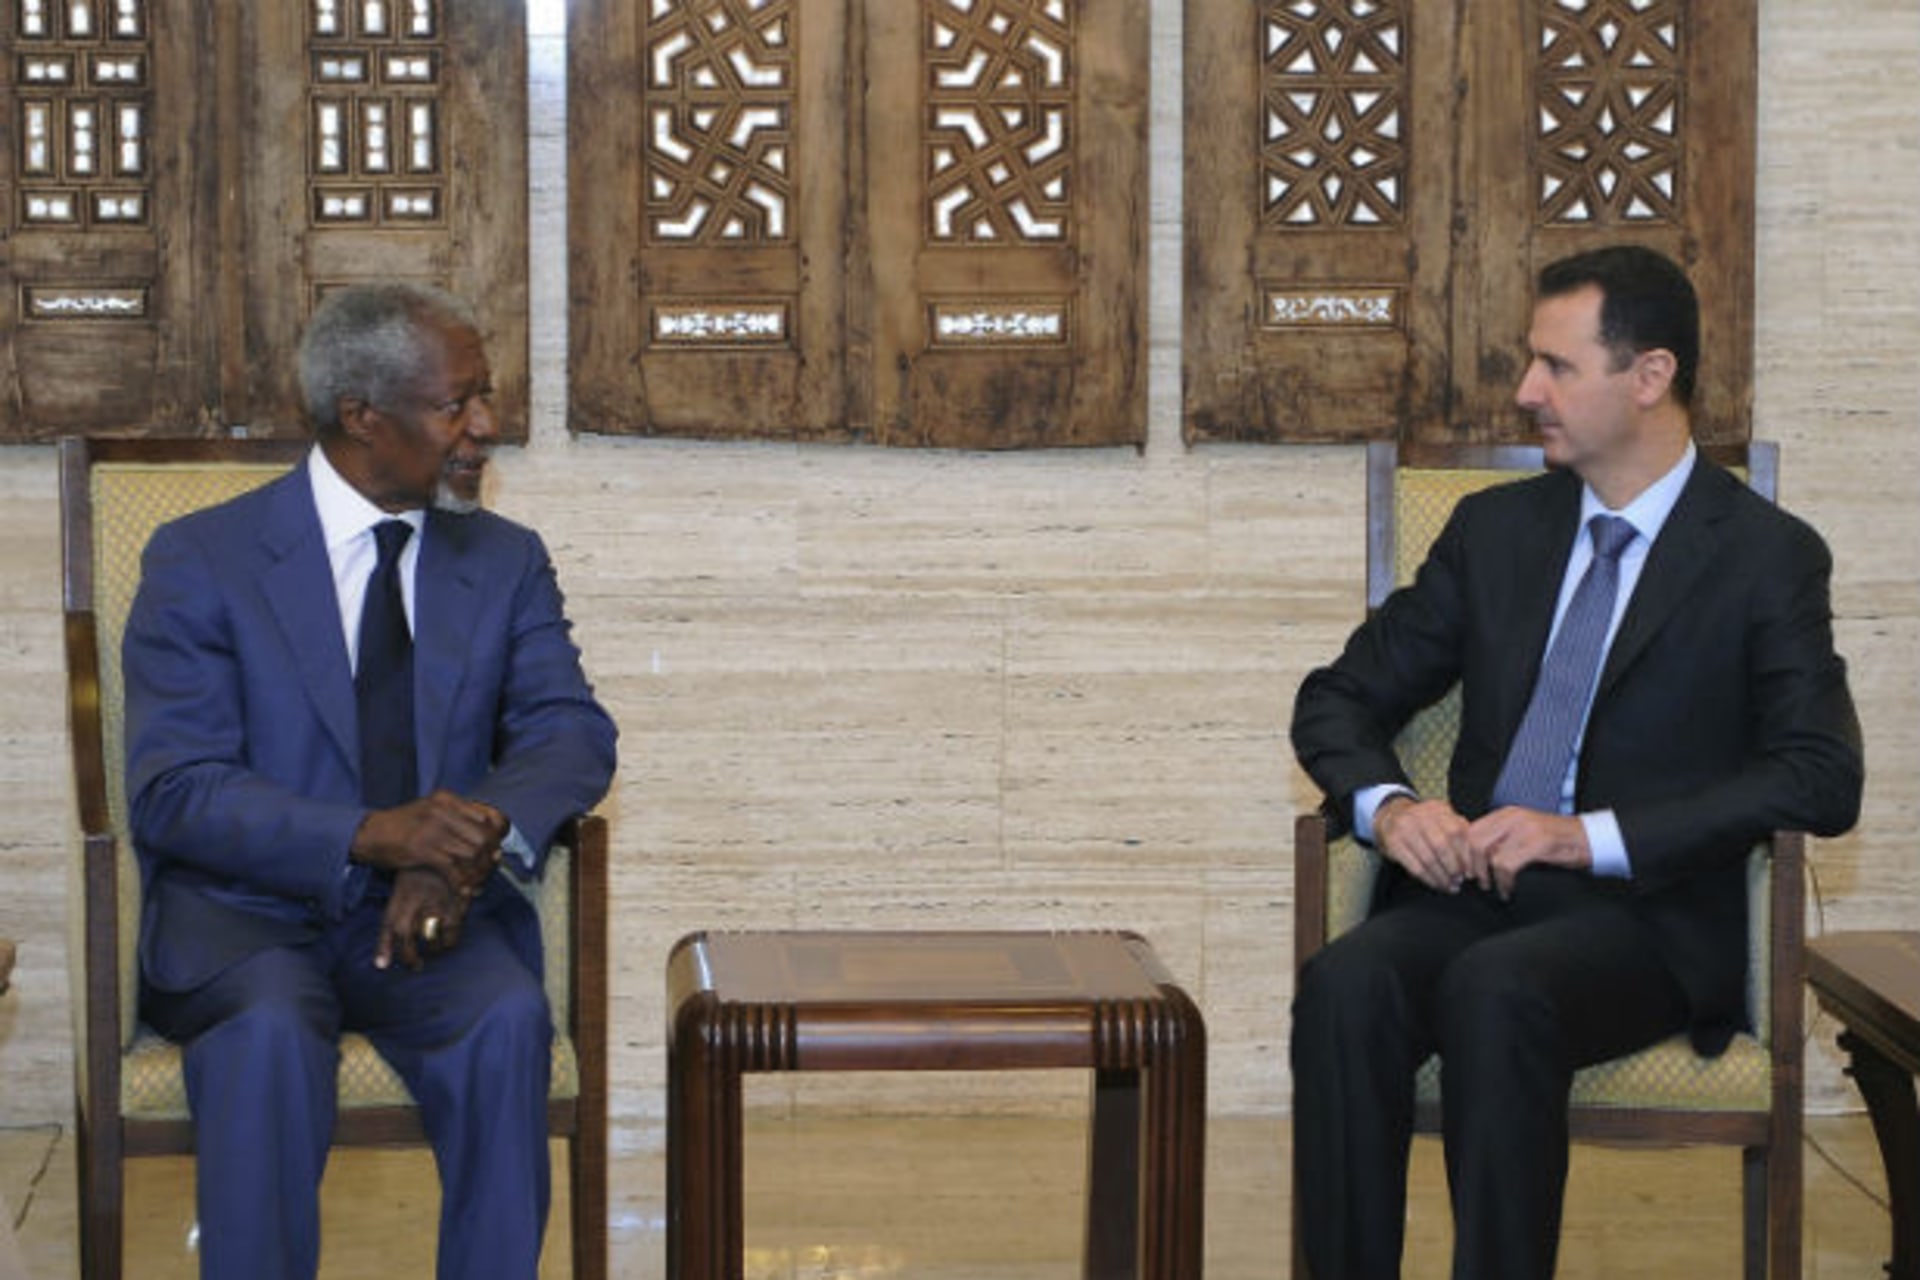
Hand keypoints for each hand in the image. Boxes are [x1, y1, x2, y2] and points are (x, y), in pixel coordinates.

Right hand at [351, 789, 505, 896]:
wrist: (368, 833)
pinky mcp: (422, 850)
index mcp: (446, 799)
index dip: (496, 836)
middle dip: (490, 857)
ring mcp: (432, 830)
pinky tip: (463, 891)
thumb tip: (488, 828)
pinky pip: (453, 869)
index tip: (496, 850)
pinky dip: (461, 883)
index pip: (486, 816)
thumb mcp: (429, 809)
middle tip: (490, 870)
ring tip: (478, 883)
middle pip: (482, 836)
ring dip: (477, 873)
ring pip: (471, 854)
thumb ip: (455, 815)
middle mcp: (442, 812)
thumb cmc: (401, 825)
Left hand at [375, 868, 468, 970]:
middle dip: (410, 957)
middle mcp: (417, 902)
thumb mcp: (402, 888)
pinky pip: (453, 931)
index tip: (382, 964)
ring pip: (433, 939)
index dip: (385, 948)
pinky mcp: (458, 903)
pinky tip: (448, 940)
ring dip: (433, 950)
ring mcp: (438, 904)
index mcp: (401, 897)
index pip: (390, 927)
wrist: (445, 848)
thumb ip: (394, 918)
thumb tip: (382, 960)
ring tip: (433, 951)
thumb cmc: (420, 871)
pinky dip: (450, 940)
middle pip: (408, 938)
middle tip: (416, 965)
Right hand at [1375, 795, 1475, 892]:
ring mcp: (1404, 828)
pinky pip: (1415, 866)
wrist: (1390, 816)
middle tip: (1460, 879)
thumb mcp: (1442, 818)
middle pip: (1442, 845)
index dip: (1465, 855)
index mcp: (1438, 808)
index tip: (1471, 870)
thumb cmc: (1423, 823)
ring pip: (1428, 858)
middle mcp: (1420, 815)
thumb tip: (1476, 857)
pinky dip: (1428, 879)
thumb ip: (1459, 831)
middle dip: (1454, 867)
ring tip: (1450, 885)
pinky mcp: (1393, 843)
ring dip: (1442, 876)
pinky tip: (1436, 883)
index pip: (1456, 832)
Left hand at [1465, 807, 1591, 898]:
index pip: (1471, 830)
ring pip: (1489, 854)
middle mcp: (1513, 817)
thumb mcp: (1523, 832)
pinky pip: (1507, 865)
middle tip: (1478, 882)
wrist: (1590, 839)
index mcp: (1506, 814)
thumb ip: (1500, 838)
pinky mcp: (1539, 844)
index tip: (1466, 870)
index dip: (1464, 853)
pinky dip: (1504, 882)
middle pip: (1474, 841)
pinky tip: (1508, 890)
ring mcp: (1526, 829)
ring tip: (1494, 888)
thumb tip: (1473, 857)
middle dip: (1471, 865)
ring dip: (1488, 877)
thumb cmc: (1556, 841)